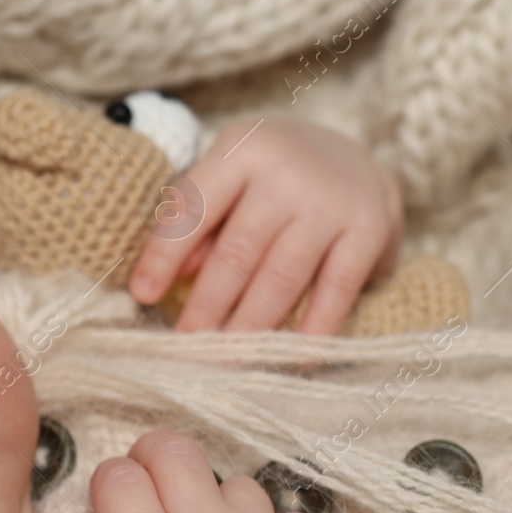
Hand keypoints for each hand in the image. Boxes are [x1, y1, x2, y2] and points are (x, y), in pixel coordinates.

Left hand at [128, 119, 403, 334]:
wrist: (356, 161)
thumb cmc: (271, 182)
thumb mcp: (232, 183)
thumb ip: (203, 223)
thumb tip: (176, 278)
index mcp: (242, 150)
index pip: (194, 208)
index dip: (164, 255)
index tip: (143, 296)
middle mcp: (287, 173)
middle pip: (237, 251)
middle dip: (206, 305)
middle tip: (185, 346)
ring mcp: (330, 202)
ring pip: (281, 275)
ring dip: (250, 326)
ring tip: (226, 361)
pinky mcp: (368, 230)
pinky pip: (336, 288)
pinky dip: (315, 327)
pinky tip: (294, 357)